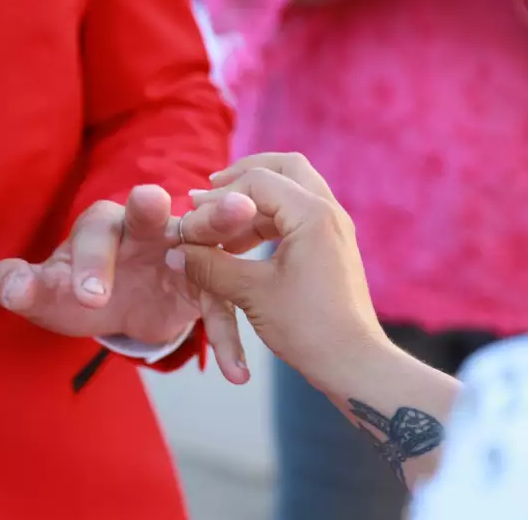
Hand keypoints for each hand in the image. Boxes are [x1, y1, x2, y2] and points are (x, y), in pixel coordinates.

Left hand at [0, 184, 255, 381]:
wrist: (117, 305)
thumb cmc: (79, 288)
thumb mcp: (49, 293)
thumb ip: (23, 286)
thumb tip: (8, 286)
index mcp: (103, 225)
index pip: (95, 232)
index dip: (91, 261)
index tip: (88, 296)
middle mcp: (144, 228)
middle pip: (150, 211)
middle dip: (154, 208)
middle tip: (155, 202)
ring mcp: (181, 252)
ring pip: (202, 234)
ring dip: (220, 223)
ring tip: (243, 213)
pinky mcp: (205, 286)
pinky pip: (220, 307)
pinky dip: (228, 338)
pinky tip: (236, 375)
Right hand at [166, 153, 392, 388]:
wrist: (353, 362)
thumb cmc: (308, 328)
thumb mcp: (251, 294)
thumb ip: (210, 267)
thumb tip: (174, 252)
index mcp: (312, 214)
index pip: (257, 181)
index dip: (219, 196)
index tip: (193, 211)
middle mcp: (329, 212)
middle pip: (286, 166)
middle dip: (246, 173)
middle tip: (213, 187)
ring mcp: (334, 228)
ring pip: (294, 188)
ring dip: (257, 197)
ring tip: (222, 217)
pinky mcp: (332, 246)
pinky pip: (298, 214)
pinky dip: (269, 218)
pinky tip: (243, 241)